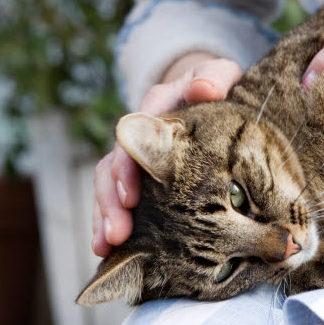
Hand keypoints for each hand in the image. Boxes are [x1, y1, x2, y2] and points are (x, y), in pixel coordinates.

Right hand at [92, 53, 241, 255]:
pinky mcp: (141, 179)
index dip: (128, 167)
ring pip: (109, 188)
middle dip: (111, 202)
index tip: (132, 196)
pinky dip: (109, 223)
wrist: (207, 89)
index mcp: (154, 110)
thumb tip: (204, 88)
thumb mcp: (220, 73)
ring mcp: (136, 159)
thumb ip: (213, 76)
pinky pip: (119, 201)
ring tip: (105, 248)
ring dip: (104, 218)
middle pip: (112, 168)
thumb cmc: (216, 84)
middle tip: (117, 234)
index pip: (131, 138)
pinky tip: (107, 250)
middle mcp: (137, 136)